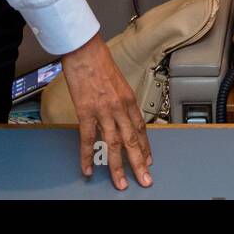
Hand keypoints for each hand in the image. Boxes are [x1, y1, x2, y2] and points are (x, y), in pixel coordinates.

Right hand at [60, 32, 152, 189]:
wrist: (85, 49)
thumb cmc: (99, 60)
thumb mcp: (117, 81)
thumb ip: (119, 99)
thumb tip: (119, 112)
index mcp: (128, 99)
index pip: (141, 129)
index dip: (145, 147)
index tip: (148, 160)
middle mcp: (120, 107)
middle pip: (132, 141)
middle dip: (139, 163)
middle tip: (145, 179)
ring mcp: (104, 111)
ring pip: (114, 144)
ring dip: (118, 166)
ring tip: (120, 183)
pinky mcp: (86, 111)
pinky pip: (87, 139)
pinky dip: (86, 157)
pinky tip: (88, 169)